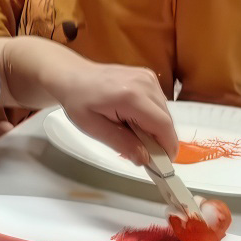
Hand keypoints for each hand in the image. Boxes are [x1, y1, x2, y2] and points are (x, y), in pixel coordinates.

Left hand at [52, 63, 178, 164]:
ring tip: (130, 132)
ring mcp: (148, 77)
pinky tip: (132, 119)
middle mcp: (145, 83)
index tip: (163, 164)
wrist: (73, 76)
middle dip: (159, 140)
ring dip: (154, 128)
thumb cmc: (78, 101)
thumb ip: (121, 143)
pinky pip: (158, 103)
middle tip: (141, 152)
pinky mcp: (148, 77)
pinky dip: (151, 116)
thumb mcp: (94, 128)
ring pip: (164, 112)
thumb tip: (144, 159)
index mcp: (131, 96)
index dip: (167, 146)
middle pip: (166, 120)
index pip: (162, 125)